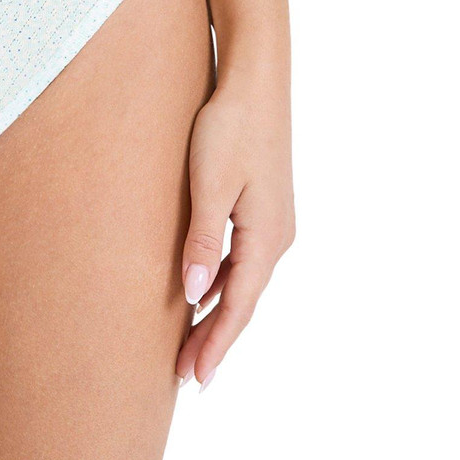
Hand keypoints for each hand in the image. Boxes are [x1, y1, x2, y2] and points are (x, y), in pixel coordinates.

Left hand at [176, 74, 294, 389]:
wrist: (254, 80)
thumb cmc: (227, 127)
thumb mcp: (209, 185)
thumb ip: (201, 240)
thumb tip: (193, 294)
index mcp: (266, 238)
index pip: (237, 307)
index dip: (215, 345)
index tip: (196, 379)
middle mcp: (276, 238)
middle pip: (240, 303)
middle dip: (213, 341)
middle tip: (184, 379)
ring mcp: (270, 224)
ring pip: (240, 285)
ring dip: (215, 317)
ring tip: (187, 349)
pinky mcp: (260, 210)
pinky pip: (238, 263)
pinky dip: (219, 288)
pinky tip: (199, 297)